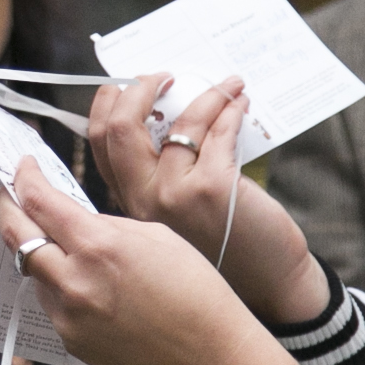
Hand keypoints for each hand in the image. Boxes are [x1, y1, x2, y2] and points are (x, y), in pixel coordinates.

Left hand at [0, 159, 300, 364]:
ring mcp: (69, 316)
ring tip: (70, 250)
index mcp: (99, 245)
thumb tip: (73, 221)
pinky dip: (63, 289)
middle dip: (8, 210)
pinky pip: (53, 304)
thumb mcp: (156, 236)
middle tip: (11, 197)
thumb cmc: (196, 293)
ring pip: (35, 272)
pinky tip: (95, 290)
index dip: (24, 178)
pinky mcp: (72, 341)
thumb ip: (106, 225)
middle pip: (16, 237)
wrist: (210, 357)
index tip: (23, 168)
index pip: (39, 202)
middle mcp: (75, 281)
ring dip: (42, 255)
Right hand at [87, 73, 327, 324]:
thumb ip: (157, 180)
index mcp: (128, 206)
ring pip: (174, 122)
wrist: (268, 288)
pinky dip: (230, 109)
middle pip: (117, 129)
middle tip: (161, 77)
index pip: (97, 145)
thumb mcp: (173, 221)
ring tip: (224, 86)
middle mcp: (142, 202)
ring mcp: (173, 196)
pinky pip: (215, 131)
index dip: (105, 105)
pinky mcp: (211, 188)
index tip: (122, 85)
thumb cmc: (225, 251)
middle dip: (137, 88)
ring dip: (204, 94)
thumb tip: (162, 118)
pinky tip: (241, 103)